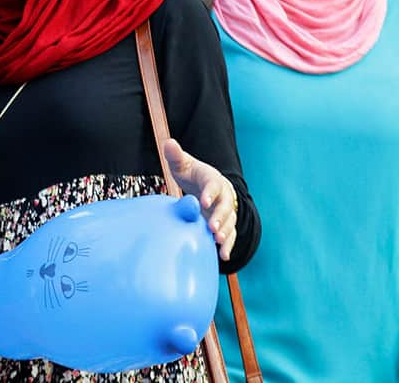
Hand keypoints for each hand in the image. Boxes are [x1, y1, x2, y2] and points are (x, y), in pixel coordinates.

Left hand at [163, 138, 237, 260]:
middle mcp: (223, 196)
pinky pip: (230, 235)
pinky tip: (223, 256)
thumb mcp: (182, 165)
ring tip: (218, 241)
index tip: (203, 202)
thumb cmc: (192, 175)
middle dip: (219, 217)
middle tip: (212, 228)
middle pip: (225, 206)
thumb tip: (168, 142)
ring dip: (225, 232)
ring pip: (229, 222)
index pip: (213, 185)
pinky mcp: (225, 224)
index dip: (209, 193)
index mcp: (212, 179)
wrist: (208, 186)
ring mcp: (226, 211)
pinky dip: (228, 245)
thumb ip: (176, 156)